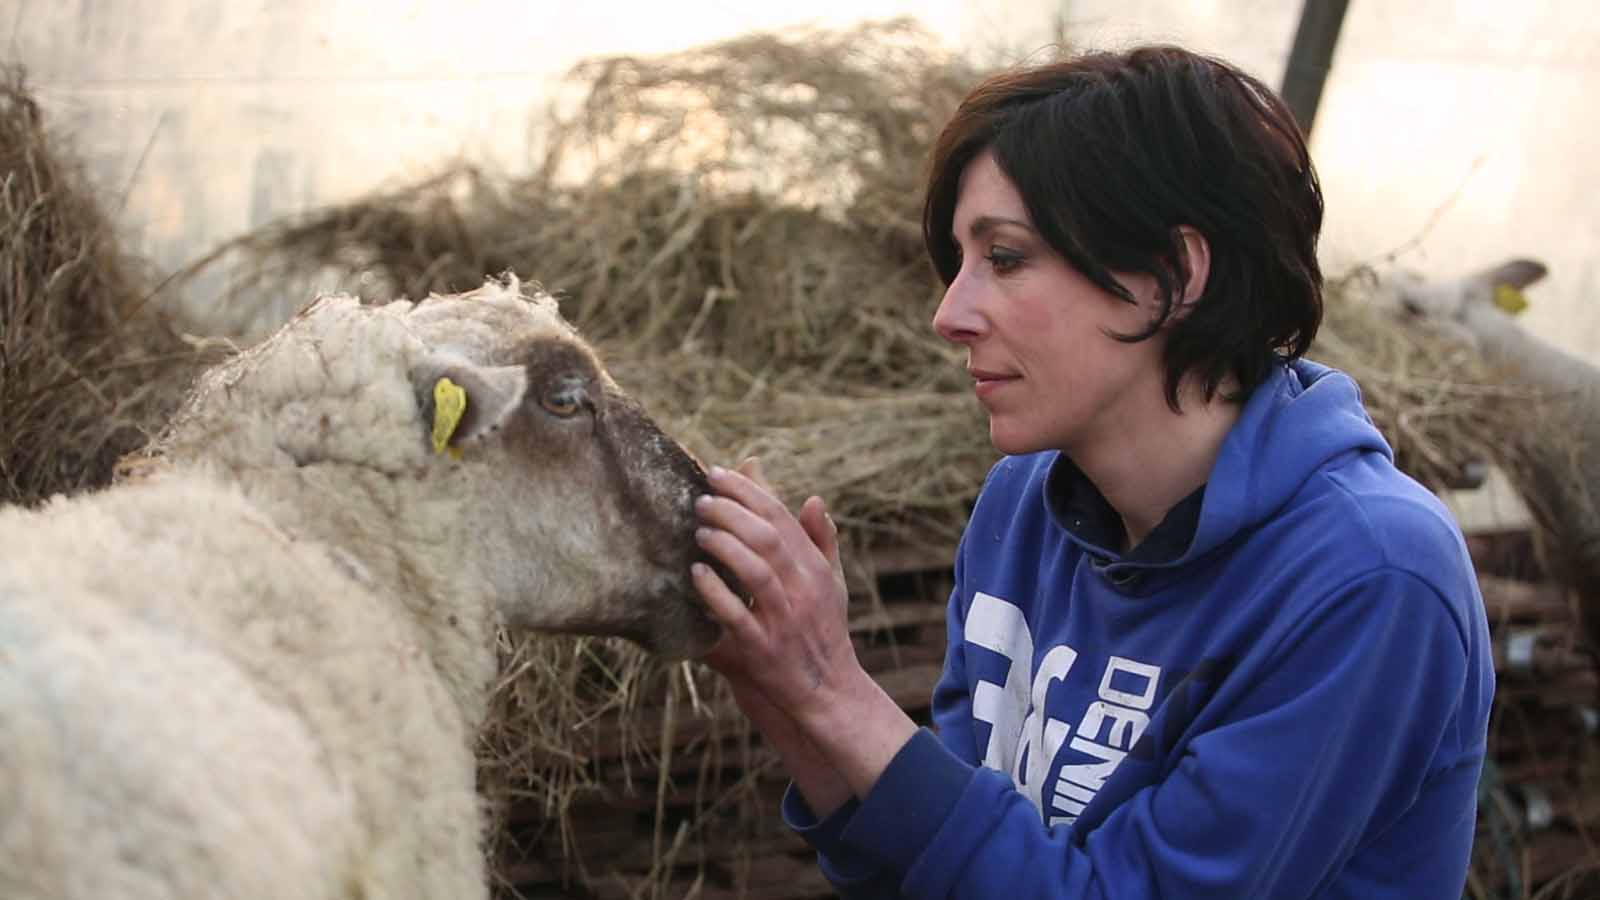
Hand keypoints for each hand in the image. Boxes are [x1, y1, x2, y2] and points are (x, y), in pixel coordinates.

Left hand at [691, 458, 855, 720]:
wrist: (828, 690)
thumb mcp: (831, 582)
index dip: (748, 490)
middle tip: (700, 500)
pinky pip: (738, 616)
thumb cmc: (824, 629)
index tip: (717, 473)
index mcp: (813, 567)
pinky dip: (716, 593)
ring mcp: (784, 618)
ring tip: (699, 531)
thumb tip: (813, 498)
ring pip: (756, 572)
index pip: (781, 516)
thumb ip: (821, 540)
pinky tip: (696, 574)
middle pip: (768, 537)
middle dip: (731, 512)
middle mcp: (802, 589)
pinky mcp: (763, 648)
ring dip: (725, 546)